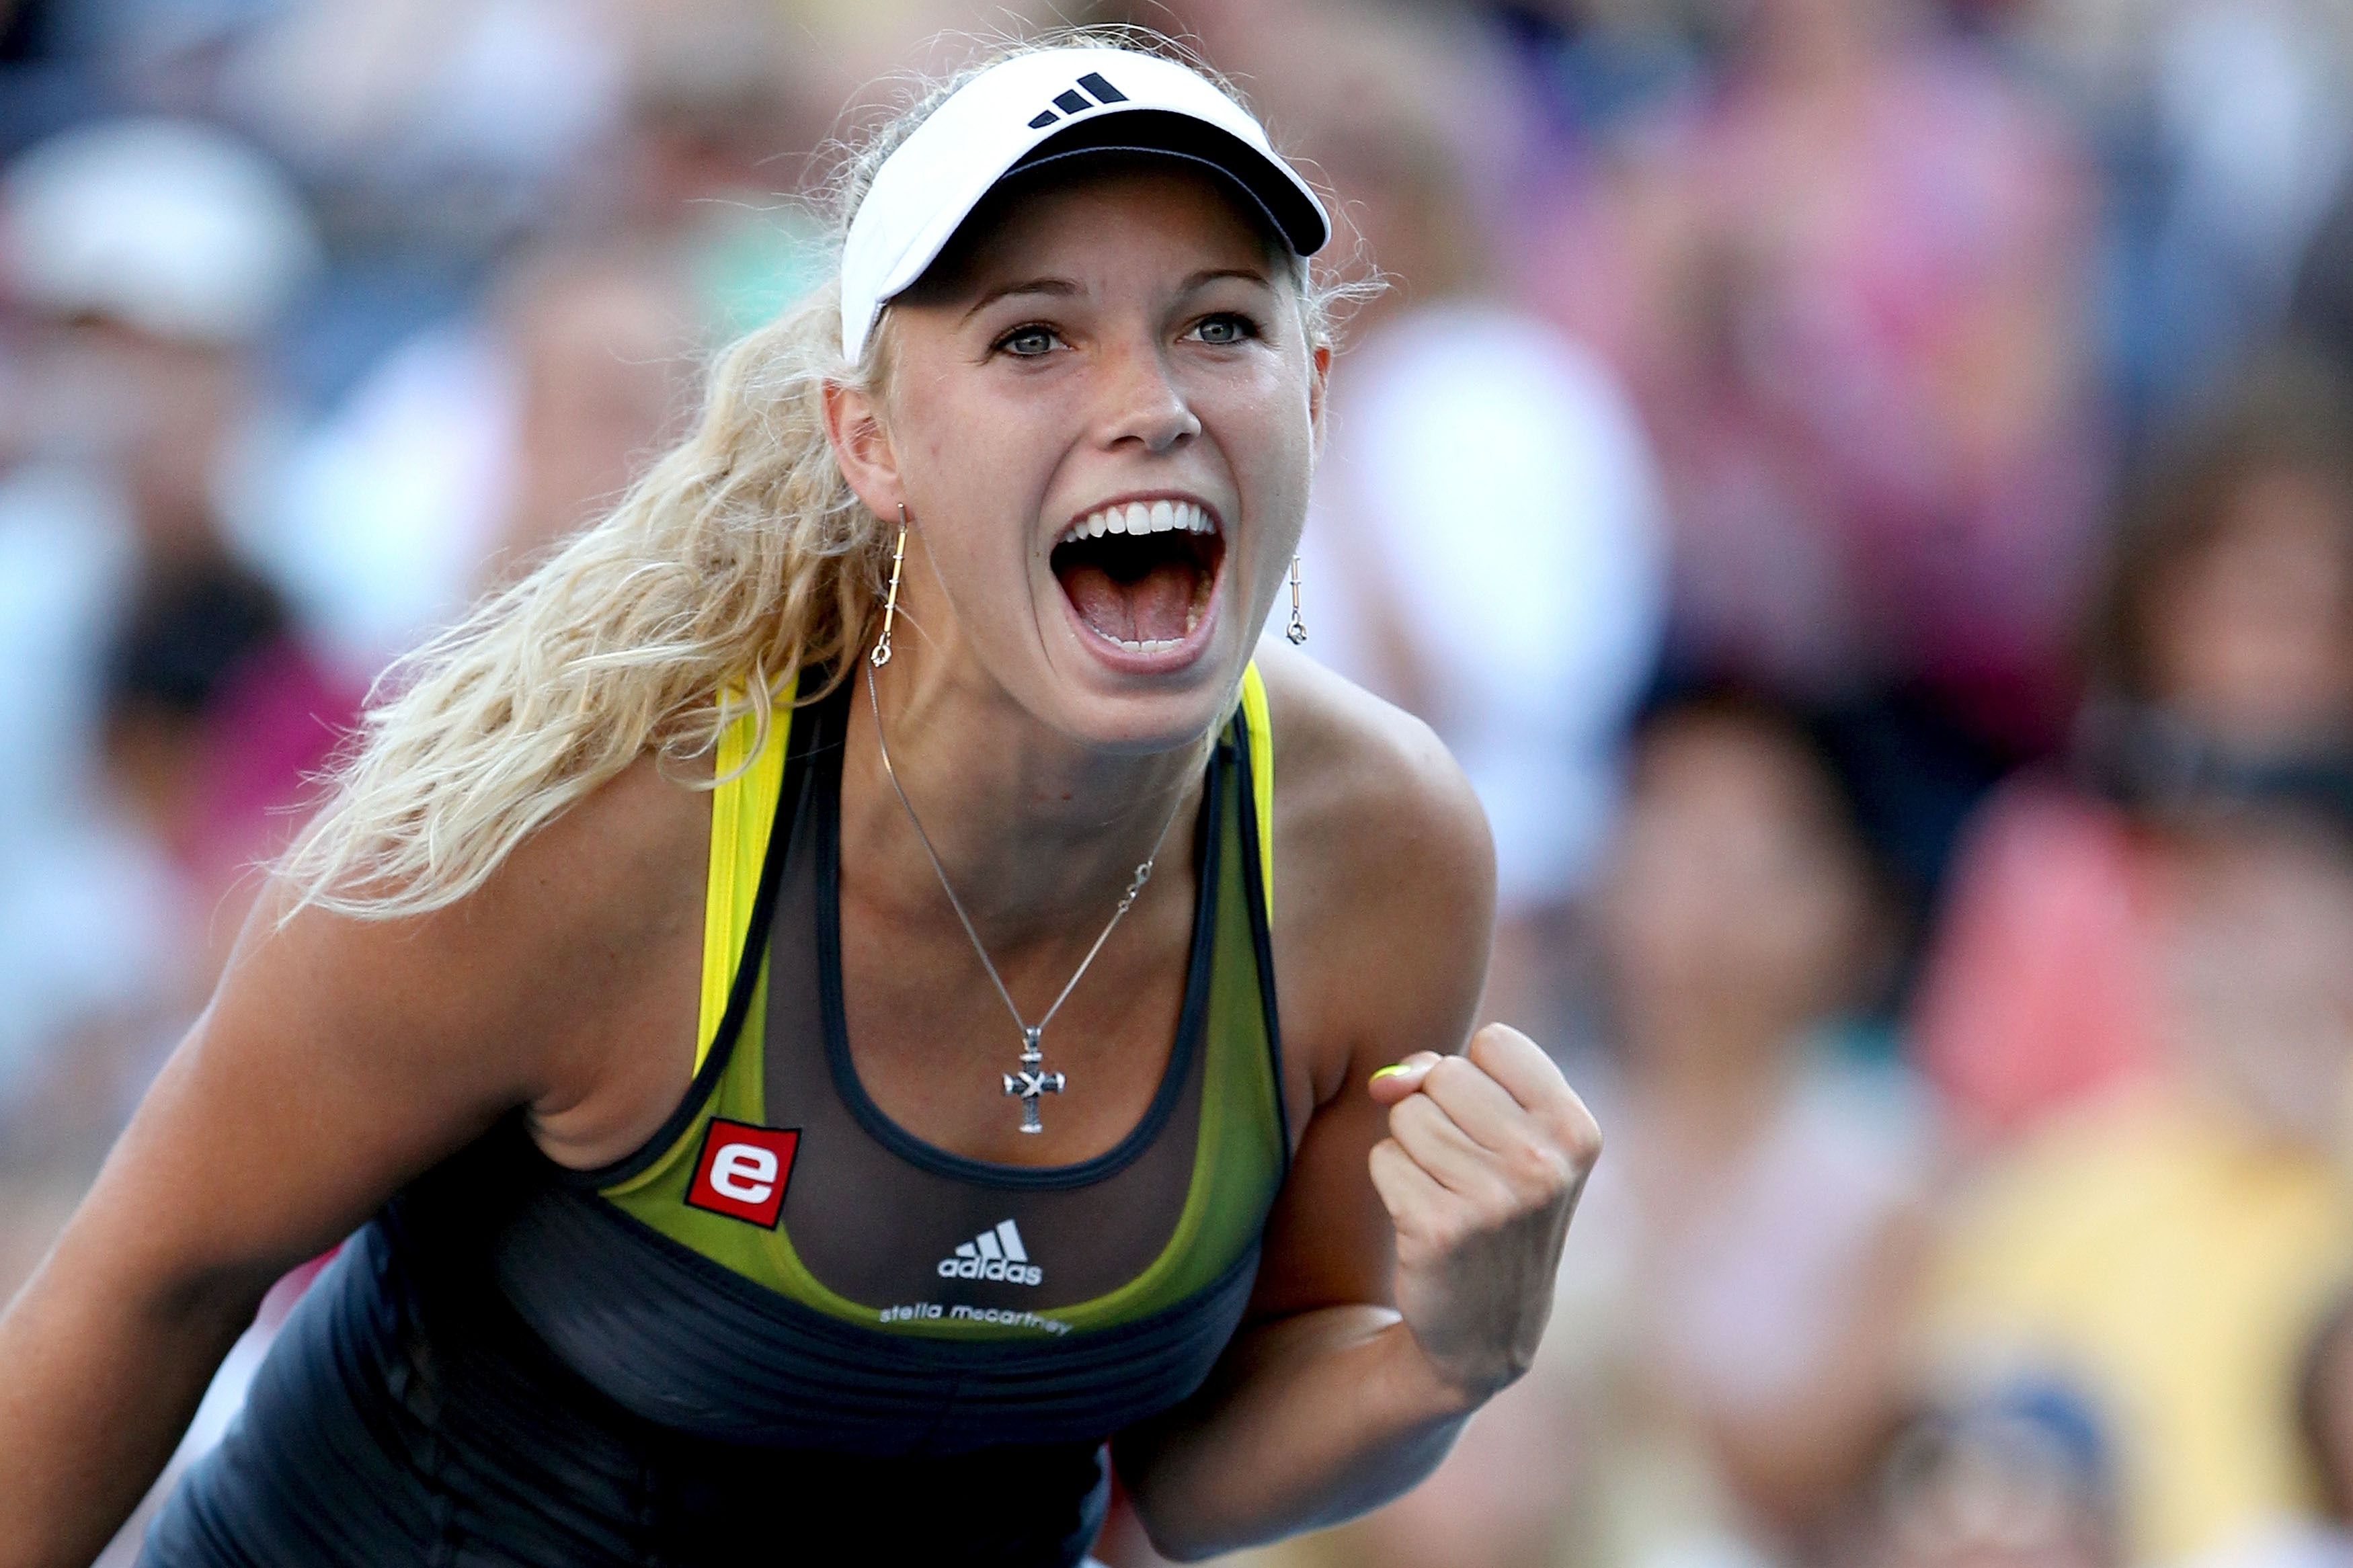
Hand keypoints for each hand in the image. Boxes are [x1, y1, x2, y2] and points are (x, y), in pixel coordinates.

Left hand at [1366, 1024, 1601, 1404]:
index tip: (1492, 1128)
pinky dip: (1391, 1184)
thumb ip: (1442, 1076)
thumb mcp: (1499, 1135)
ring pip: (1407, 1114)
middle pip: (1443, 1074)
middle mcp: (1545, 1163)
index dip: (1475, 1078)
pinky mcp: (1441, 1229)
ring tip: (1446, 1194)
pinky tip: (1424, 1220)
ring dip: (1411, 1150)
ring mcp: (1495, 1199)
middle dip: (1437, 1112)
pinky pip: (1382, 1158)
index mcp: (1576, 1129)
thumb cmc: (1490, 1206)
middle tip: (1464, 1170)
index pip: (1494, 1041)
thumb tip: (1385, 1082)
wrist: (1484, 1328)